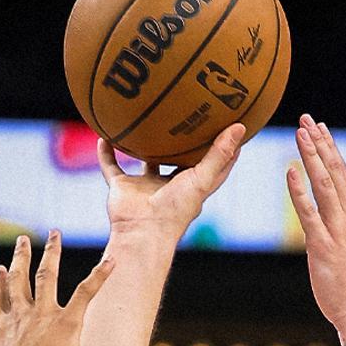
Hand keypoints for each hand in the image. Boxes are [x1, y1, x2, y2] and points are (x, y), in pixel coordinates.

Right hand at [0, 232, 113, 345]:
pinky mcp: (67, 320)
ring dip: (52, 253)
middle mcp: (20, 313)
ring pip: (47, 275)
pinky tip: (111, 261)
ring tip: (55, 235)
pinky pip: (85, 292)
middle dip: (20, 258)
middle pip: (18, 279)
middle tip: (22, 240)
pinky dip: (99, 276)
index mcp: (0, 327)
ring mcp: (43, 313)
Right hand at [97, 123, 245, 241]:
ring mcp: (144, 186)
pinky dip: (106, 153)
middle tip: (191, 112)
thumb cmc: (175, 211)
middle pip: (177, 160)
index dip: (223, 148)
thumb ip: (219, 154)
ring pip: (144, 160)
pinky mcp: (122, 188)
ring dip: (143, 144)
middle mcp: (168, 186)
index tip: (232, 126)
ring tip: (148, 117)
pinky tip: (103, 134)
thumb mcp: (202, 180)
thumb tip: (241, 126)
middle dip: (184, 141)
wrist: (141, 233)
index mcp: (191, 187)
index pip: (211, 166)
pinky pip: (111, 167)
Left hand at [286, 114, 345, 339]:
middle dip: (320, 143)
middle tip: (308, 119)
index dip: (330, 149)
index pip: (342, 174)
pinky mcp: (322, 245)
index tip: (320, 129)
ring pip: (323, 184)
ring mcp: (337, 229)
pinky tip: (290, 172)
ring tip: (300, 133)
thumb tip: (328, 220)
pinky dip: (299, 190)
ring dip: (311, 157)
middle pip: (334, 171)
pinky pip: (309, 212)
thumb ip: (340, 230)